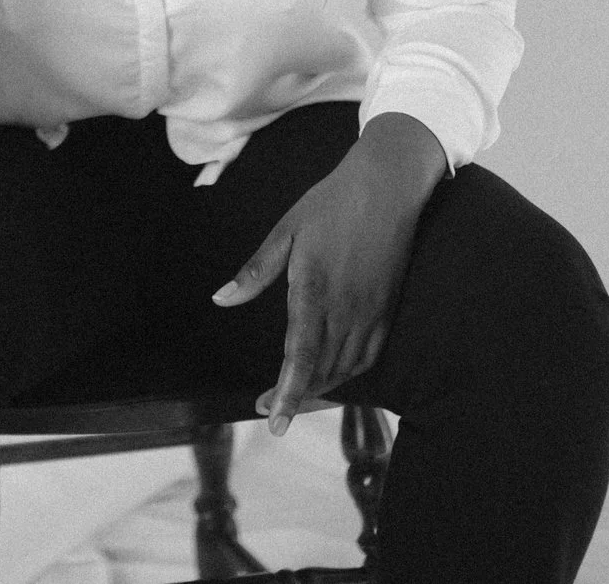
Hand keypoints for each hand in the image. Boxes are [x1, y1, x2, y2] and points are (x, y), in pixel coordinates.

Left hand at [210, 113, 446, 433]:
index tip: (274, 421)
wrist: (388, 186)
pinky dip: (348, 374)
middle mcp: (346, 308)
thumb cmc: (331, 204)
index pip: (299, 356)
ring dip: (320, 389)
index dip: (287, 393)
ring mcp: (370, 311)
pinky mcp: (386, 309)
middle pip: (321, 370)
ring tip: (293, 397)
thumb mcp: (286, 231)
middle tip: (269, 410)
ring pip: (345, 368)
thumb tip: (221, 299)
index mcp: (315, 289)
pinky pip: (368, 356)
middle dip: (295, 397)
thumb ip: (256, 271)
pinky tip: (331, 377)